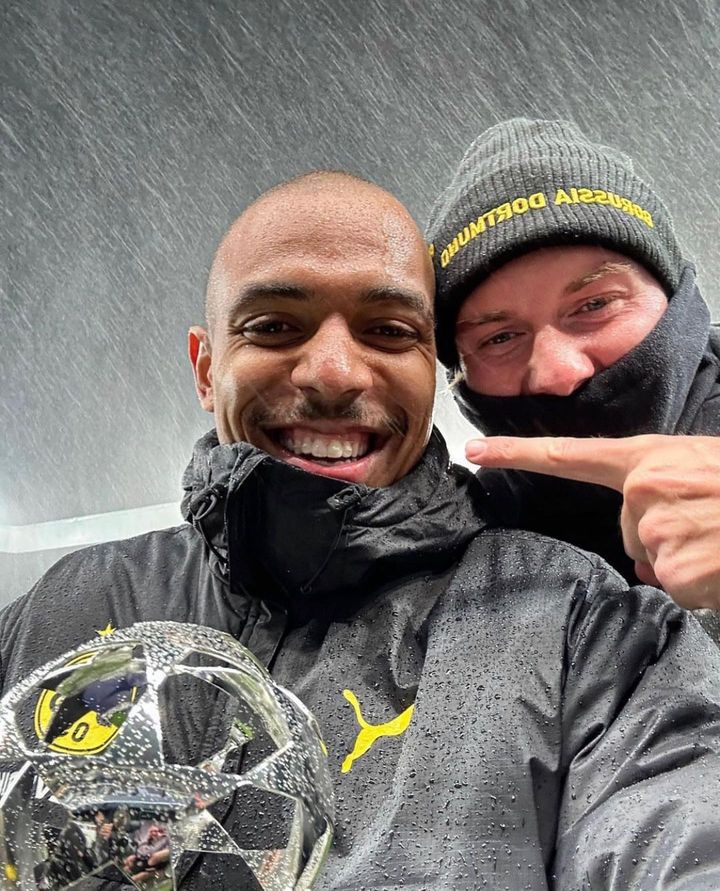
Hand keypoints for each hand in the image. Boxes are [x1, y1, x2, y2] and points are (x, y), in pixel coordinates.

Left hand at [466, 434, 719, 608]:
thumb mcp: (700, 467)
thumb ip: (659, 489)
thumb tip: (643, 540)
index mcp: (648, 458)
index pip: (568, 454)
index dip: (517, 453)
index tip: (477, 451)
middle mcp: (643, 490)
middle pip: (628, 531)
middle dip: (663, 538)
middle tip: (711, 526)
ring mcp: (656, 529)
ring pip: (654, 562)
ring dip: (688, 562)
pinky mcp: (674, 568)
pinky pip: (676, 587)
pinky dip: (702, 586)